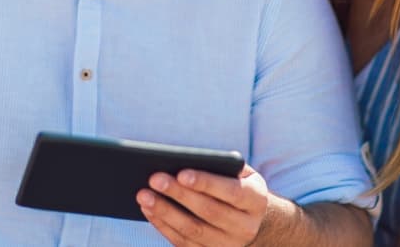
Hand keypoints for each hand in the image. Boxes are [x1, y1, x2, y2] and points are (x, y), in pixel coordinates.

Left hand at [137, 165, 268, 245]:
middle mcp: (245, 226)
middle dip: (179, 194)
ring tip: (144, 195)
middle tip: (154, 179)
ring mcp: (228, 245)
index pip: (231, 192)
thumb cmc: (238, 186)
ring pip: (193, 231)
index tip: (181, 173)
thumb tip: (184, 160)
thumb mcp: (240, 173)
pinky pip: (183, 243)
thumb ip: (222, 166)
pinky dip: (163, 226)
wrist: (252, 221)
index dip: (206, 183)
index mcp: (256, 200)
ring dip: (165, 212)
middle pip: (208, 211)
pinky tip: (149, 210)